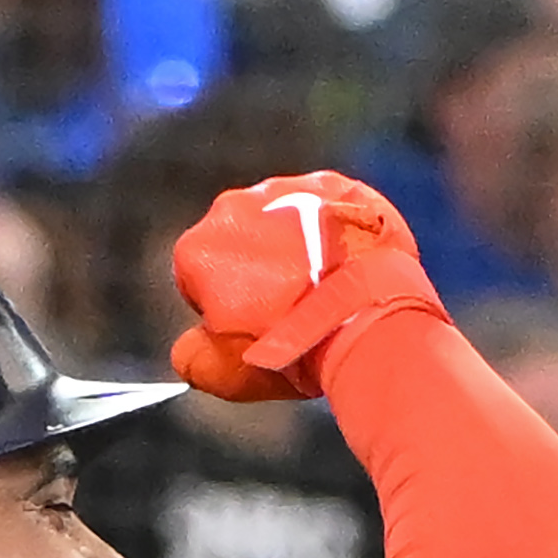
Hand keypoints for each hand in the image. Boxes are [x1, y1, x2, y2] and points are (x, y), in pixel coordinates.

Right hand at [168, 171, 440, 402]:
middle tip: (294, 305)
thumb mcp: (226, 373)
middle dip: (259, 266)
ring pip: (284, 218)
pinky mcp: (337, 184)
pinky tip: (354, 261)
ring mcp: (288, 188)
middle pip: (240, 239)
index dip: (226, 305)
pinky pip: (328, 206)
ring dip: (297, 243)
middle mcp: (235, 207)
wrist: (369, 314)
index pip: (198, 278)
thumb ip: (192, 356)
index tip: (255, 324)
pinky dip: (335, 228)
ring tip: (329, 284)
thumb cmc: (295, 345)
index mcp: (198, 249)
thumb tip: (188, 349)